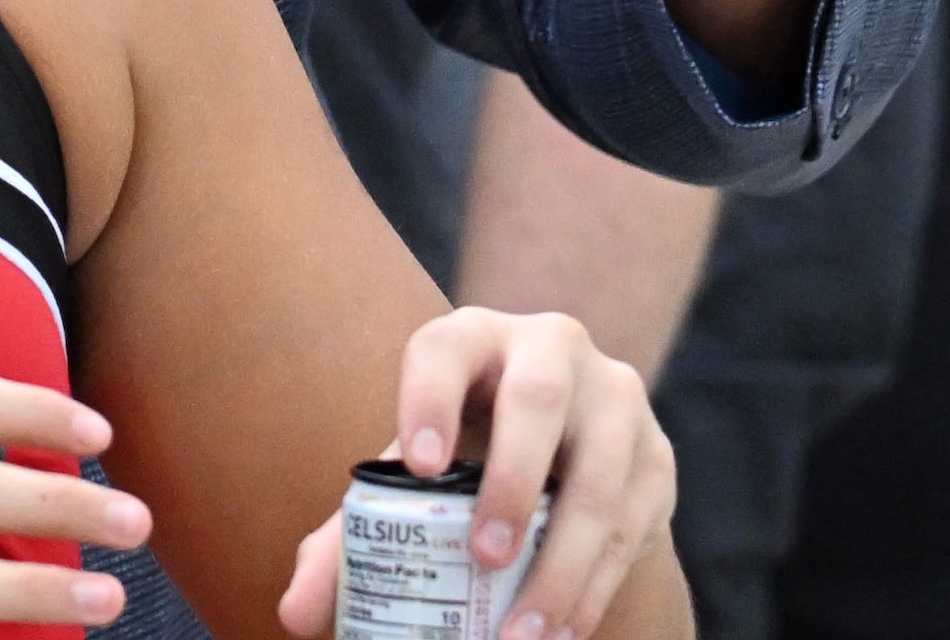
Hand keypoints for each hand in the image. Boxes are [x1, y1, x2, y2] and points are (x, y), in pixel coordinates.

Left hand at [277, 308, 672, 639]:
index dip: (428, 398)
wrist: (567, 453)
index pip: (446, 346)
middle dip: (513, 480)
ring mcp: (615, 399)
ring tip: (520, 632)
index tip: (415, 465)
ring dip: (562, 562)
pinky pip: (630, 523)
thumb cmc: (467, 453)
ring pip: (596, 474)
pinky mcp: (656, 457)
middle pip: (538, 398)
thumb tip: (293, 611)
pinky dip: (595, 585)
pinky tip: (560, 630)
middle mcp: (552, 348)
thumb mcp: (415, 474)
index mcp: (474, 338)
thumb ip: (352, 534)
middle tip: (483, 556)